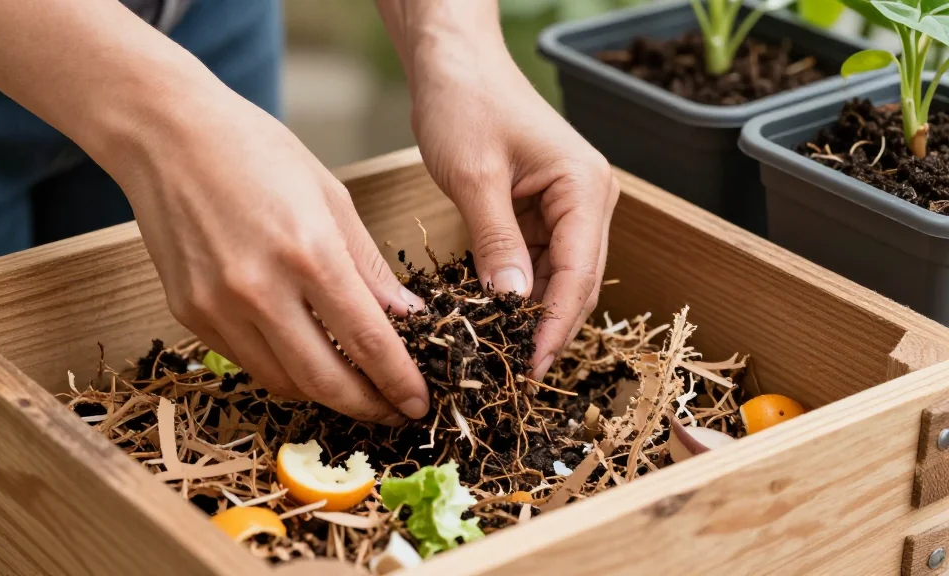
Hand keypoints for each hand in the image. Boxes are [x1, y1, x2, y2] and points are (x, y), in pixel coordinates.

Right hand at [107, 86, 429, 424]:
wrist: (166, 135)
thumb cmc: (256, 151)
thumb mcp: (331, 197)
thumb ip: (368, 266)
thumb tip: (407, 317)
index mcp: (308, 252)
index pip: (367, 340)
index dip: (398, 381)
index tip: (419, 402)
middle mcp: (260, 289)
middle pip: (325, 379)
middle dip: (367, 406)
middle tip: (393, 412)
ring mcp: (218, 307)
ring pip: (284, 381)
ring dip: (326, 395)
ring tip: (355, 389)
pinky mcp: (190, 315)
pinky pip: (247, 362)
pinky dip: (284, 371)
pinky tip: (306, 358)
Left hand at [410, 48, 619, 379]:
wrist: (453, 62)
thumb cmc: (466, 104)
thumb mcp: (475, 179)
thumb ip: (496, 244)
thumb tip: (512, 306)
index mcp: (585, 187)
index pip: (579, 273)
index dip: (555, 325)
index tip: (529, 367)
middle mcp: (588, 199)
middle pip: (577, 282)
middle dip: (548, 329)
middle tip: (516, 376)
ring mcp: (566, 206)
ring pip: (558, 278)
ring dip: (533, 316)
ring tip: (504, 357)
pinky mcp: (541, 211)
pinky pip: (537, 262)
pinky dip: (518, 292)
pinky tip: (496, 320)